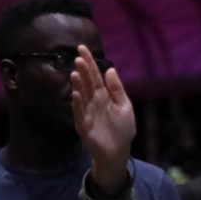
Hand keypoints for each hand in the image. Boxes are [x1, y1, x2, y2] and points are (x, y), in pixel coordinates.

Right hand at [71, 44, 135, 194]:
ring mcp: (87, 112)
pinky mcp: (84, 125)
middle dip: (83, 70)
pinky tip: (76, 94)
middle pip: (87, 83)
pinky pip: (79, 112)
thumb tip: (111, 69)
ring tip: (76, 72)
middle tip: (79, 57)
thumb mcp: (124, 106)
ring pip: (81, 95)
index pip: (95, 76)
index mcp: (103, 95)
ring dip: (78, 85)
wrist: (119, 151)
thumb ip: (117, 89)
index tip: (82, 48)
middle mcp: (93, 102)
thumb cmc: (122, 129)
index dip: (90, 63)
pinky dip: (77, 103)